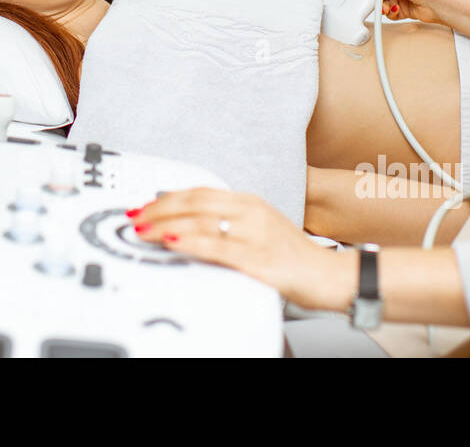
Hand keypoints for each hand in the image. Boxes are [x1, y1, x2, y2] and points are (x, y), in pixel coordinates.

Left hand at [129, 188, 351, 310]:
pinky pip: (217, 248)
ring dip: (165, 225)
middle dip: (159, 209)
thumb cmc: (294, 257)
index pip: (201, 192)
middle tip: (136, 216)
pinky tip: (172, 243)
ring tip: (143, 231)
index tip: (146, 205)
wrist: (333, 276)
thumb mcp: (259, 229)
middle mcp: (252, 212)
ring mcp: (255, 234)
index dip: (168, 197)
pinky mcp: (258, 259)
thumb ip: (228, 224)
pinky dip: (190, 243)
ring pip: (201, 222)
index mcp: (250, 202)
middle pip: (196, 202)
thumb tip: (188, 225)